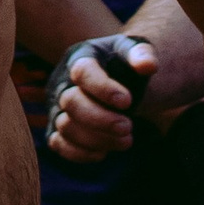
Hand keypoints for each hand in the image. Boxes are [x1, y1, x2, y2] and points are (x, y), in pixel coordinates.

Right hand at [48, 36, 153, 162]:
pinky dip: (81, 153)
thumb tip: (147, 65)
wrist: (115, 80)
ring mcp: (56, 106)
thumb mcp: (134, 51)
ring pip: (65, 126)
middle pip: (70, 102)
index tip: (127, 101)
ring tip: (126, 139)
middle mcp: (62, 82)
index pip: (83, 72)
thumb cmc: (123, 65)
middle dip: (101, 119)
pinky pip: (58, 145)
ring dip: (97, 139)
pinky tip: (105, 152)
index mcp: (80, 57)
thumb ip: (142, 54)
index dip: (103, 89)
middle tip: (129, 126)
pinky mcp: (56, 129)